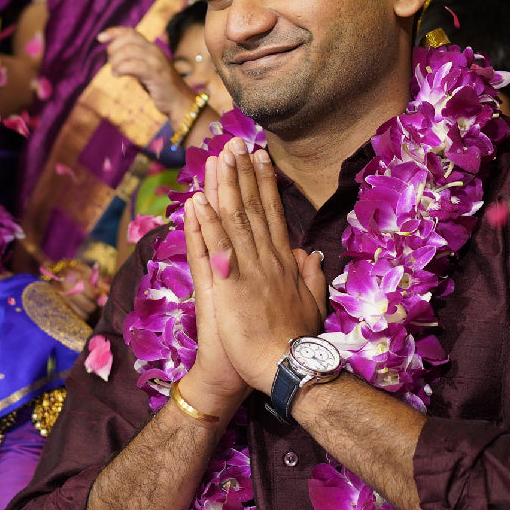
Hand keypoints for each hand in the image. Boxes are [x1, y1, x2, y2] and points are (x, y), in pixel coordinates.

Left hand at [99, 26, 196, 120]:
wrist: (180, 102)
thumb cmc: (160, 88)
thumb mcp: (145, 71)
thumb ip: (133, 62)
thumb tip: (113, 59)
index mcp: (151, 48)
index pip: (131, 32)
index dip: (114, 32)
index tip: (100, 38)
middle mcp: (154, 51)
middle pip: (128, 39)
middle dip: (113, 49)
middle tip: (110, 63)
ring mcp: (156, 61)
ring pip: (129, 51)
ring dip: (116, 61)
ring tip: (114, 72)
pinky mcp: (156, 74)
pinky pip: (134, 65)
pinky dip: (121, 68)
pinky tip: (117, 75)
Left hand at [185, 139, 328, 395]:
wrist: (286, 367)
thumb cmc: (295, 341)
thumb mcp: (311, 303)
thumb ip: (311, 276)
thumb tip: (310, 252)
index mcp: (285, 262)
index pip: (273, 214)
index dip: (264, 184)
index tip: (260, 157)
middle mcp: (268, 258)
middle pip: (253, 208)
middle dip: (243, 173)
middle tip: (235, 142)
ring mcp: (249, 269)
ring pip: (234, 219)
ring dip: (225, 186)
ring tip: (217, 157)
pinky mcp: (230, 284)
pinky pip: (216, 247)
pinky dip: (206, 223)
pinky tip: (197, 200)